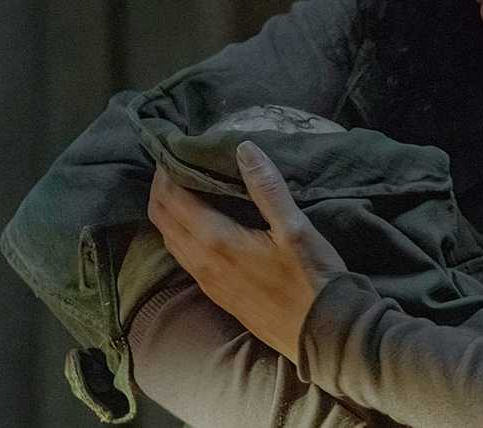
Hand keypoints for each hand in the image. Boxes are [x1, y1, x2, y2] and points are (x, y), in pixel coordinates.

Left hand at [148, 140, 348, 362]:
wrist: (321, 333)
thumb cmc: (312, 278)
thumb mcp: (295, 228)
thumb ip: (267, 188)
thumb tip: (244, 148)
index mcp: (216, 241)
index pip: (172, 200)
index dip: (166, 172)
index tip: (173, 148)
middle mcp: (201, 263)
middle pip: (162, 220)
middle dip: (161, 189)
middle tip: (174, 164)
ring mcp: (207, 282)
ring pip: (170, 241)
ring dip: (168, 212)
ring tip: (182, 188)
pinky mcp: (217, 294)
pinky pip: (183, 257)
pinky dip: (180, 233)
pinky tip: (199, 226)